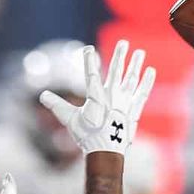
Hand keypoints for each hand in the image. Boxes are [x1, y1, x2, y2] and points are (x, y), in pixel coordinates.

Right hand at [39, 40, 154, 155]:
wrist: (105, 151)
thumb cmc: (86, 135)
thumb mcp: (69, 119)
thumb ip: (57, 105)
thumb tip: (43, 95)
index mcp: (95, 96)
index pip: (91, 73)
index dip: (89, 60)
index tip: (88, 48)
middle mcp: (112, 96)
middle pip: (116, 71)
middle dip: (120, 55)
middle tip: (124, 42)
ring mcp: (125, 102)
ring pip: (131, 78)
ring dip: (135, 64)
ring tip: (140, 52)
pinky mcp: (134, 110)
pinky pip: (142, 92)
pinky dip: (147, 81)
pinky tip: (150, 70)